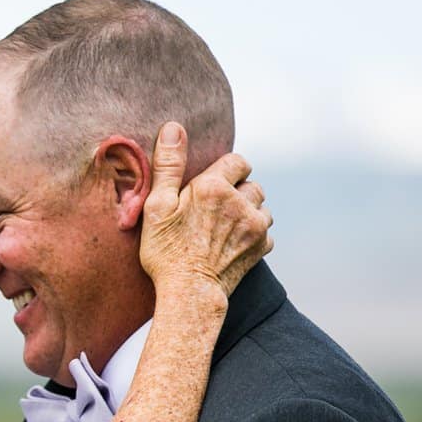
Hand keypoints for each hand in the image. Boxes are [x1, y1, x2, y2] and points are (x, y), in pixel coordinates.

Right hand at [137, 121, 272, 297]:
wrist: (189, 293)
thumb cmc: (166, 251)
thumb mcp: (157, 206)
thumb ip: (168, 165)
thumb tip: (174, 127)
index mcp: (214, 187)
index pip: (237, 161)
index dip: (226, 170)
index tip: (211, 184)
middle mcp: (241, 202)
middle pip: (252, 184)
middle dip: (238, 190)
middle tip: (214, 209)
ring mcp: (255, 225)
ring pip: (261, 206)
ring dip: (248, 211)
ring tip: (225, 226)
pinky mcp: (261, 247)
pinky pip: (265, 231)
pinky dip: (253, 234)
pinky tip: (233, 243)